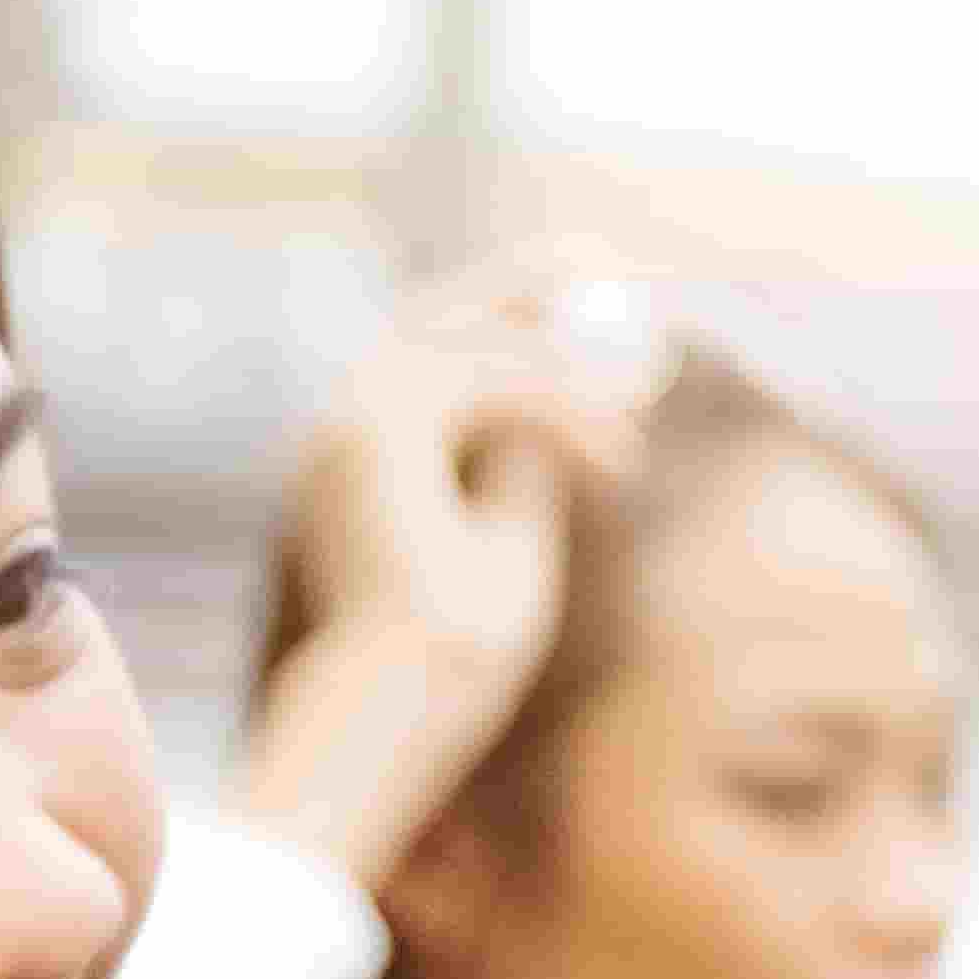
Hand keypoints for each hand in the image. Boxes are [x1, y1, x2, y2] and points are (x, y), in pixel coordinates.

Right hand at [286, 252, 635, 708]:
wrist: (405, 702)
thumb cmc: (452, 654)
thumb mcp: (506, 537)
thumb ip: (521, 465)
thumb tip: (565, 416)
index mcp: (360, 450)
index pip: (434, 349)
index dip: (510, 319)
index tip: (587, 314)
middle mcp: (340, 423)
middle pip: (439, 315)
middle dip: (529, 288)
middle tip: (610, 276)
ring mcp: (345, 417)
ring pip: (475, 344)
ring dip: (568, 366)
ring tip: (639, 403)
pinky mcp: (375, 427)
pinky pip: (490, 379)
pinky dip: (562, 404)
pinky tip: (616, 455)